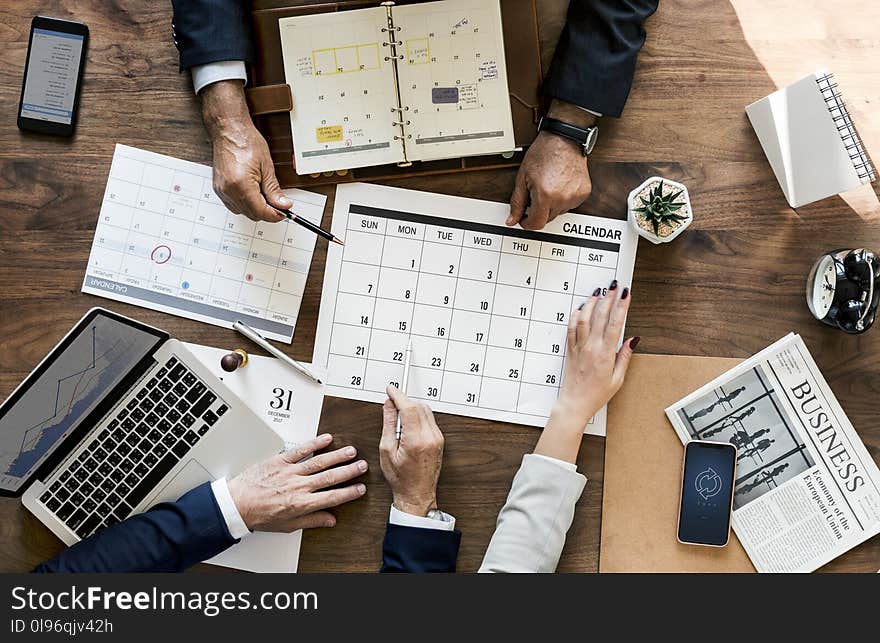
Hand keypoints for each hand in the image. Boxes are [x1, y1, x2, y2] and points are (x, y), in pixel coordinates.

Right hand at [200, 80, 288, 222]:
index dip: (275, 215)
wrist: (229, 130)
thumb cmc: (246, 141)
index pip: (261, 211)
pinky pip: (234, 205)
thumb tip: (283, 205)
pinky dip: (245, 204)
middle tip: (278, 204)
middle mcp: (228, 190)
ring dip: (256, 209)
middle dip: (267, 212)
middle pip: (252, 214)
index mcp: (241, 184)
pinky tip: (253, 193)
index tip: (284, 212)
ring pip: (242, 212)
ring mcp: (222, 190)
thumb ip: (274, 190)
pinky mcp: (219, 189)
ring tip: (265, 195)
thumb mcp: (266, 166)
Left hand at [227, 433, 366, 531]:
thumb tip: (330, 520)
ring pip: (319, 462)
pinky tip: (326, 439)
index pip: (333, 497)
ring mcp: (290, 472)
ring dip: (337, 456)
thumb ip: (311, 521)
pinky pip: (301, 450)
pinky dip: (314, 443)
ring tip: (351, 451)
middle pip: (330, 477)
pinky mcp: (280, 461)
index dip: (349, 492)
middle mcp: (299, 487)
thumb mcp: (288, 525)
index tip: (360, 488)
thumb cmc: (259, 515)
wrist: (237, 504)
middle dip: (349, 471)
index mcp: (302, 504)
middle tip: (362, 466)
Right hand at [379, 384, 444, 516]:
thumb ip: (388, 424)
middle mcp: (431, 437)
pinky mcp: (439, 440)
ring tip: (398, 420)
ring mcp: (437, 438)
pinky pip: (429, 419)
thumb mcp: (387, 450)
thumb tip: (388, 405)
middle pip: (418, 406)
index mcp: (416, 440)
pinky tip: (408, 427)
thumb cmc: (400, 478)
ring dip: (412, 409)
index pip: (408, 407)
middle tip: (391, 405)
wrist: (417, 494)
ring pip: (425, 410)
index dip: (398, 395)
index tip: (390, 389)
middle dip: (404, 402)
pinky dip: (418, 416)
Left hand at [507, 100, 593, 230]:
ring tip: (549, 186)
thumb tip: (512, 220)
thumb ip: (517, 202)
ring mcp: (575, 196)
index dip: (527, 223)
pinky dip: (563, 199)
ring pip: (559, 212)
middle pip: (547, 219)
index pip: (536, 224)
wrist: (564, 139)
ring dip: (552, 205)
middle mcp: (562, 198)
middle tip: (536, 193)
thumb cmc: (544, 153)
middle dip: (539, 211)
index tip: (524, 218)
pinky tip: (560, 185)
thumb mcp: (523, 177)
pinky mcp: (584, 193)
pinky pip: (570, 205)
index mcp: (545, 195)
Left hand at [536, 282, 638, 462]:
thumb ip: (625, 356)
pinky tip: (580, 308)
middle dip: (608, 298)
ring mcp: (579, 347)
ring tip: (598, 292)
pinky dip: (576, 315)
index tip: (626, 294)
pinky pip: (572, 328)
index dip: (621, 307)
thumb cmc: (597, 394)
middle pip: (600, 316)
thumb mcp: (618, 379)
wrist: (575, 403)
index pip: (615, 324)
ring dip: (591, 303)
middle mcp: (591, 347)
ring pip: (584, 319)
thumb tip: (633, 339)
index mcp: (605, 354)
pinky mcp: (571, 349)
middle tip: (614, 286)